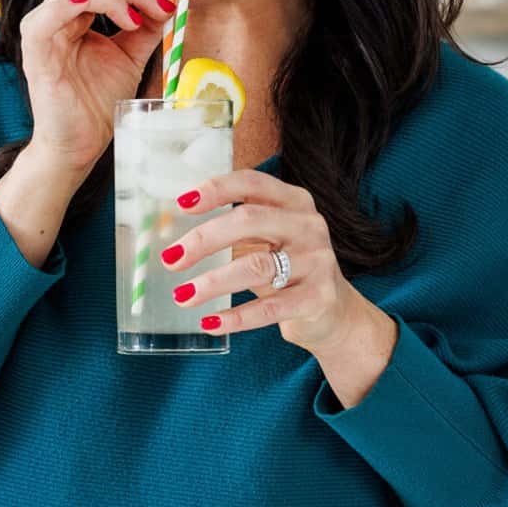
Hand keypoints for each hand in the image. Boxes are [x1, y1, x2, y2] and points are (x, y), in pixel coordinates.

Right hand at [18, 0, 176, 180]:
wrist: (80, 143)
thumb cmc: (97, 102)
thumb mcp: (131, 55)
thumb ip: (149, 26)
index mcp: (75, 16)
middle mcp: (55, 17)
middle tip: (163, 4)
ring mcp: (42, 32)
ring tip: (140, 19)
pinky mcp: (36, 51)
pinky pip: (48, 16)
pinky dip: (80, 4)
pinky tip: (119, 17)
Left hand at [159, 169, 363, 354]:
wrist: (336, 313)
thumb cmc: (291, 269)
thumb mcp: (271, 239)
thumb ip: (237, 228)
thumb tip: (178, 240)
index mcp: (294, 202)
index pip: (252, 184)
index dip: (216, 189)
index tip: (181, 204)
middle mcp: (309, 225)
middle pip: (249, 221)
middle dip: (204, 240)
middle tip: (170, 260)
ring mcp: (317, 261)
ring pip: (256, 266)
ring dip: (212, 282)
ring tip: (182, 296)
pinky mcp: (318, 298)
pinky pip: (269, 308)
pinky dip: (235, 317)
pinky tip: (209, 322)